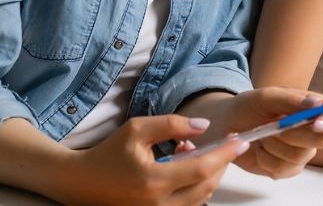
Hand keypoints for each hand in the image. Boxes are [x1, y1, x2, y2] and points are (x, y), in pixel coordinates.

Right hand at [63, 114, 247, 205]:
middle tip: (225, 143)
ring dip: (207, 175)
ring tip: (193, 151)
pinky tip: (186, 168)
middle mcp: (158, 204)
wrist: (82, 182)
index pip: (201, 169)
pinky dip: (196, 187)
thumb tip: (203, 126)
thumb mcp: (137, 129)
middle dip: (220, 164)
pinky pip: (189, 205)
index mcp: (153, 180)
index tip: (240, 141)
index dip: (224, 154)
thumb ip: (172, 124)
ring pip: (200, 198)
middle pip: (206, 186)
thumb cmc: (108, 153)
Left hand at [222, 87, 322, 177]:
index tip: (317, 123)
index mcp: (314, 107)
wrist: (227, 124)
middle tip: (273, 126)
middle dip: (293, 134)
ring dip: (274, 146)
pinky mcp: (287, 168)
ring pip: (298, 157)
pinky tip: (260, 149)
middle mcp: (312, 131)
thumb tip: (316, 104)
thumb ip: (291, 100)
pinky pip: (283, 170)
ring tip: (262, 135)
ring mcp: (301, 152)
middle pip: (322, 140)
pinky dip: (266, 160)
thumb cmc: (248, 106)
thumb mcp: (266, 96)